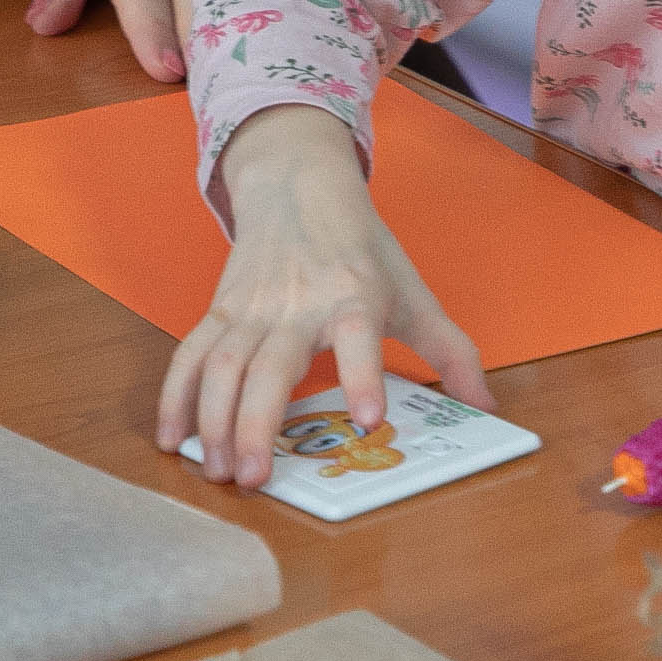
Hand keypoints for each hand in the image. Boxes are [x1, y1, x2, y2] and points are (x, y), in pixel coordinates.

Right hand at [157, 106, 490, 487]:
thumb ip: (451, 352)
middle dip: (256, 423)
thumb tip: (488, 408)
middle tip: (254, 476)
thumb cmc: (360, 246)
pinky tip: (173, 436)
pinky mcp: (221, 308)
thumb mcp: (413, 293)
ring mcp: (253, 307)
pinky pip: (192, 353)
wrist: (298, 184)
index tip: (367, 419)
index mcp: (354, 298)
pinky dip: (176, 395)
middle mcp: (299, 304)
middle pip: (270, 366)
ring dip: (213, 419)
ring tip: (216, 469)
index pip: (360, 339)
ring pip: (223, 365)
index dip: (362, 377)